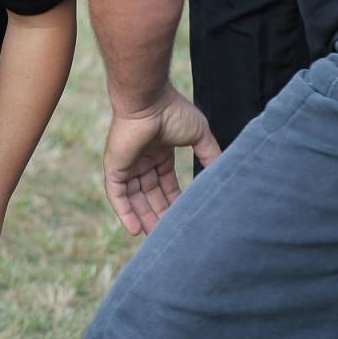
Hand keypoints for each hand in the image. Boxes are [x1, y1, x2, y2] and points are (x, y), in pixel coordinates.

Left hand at [102, 85, 220, 235]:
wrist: (149, 100)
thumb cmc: (173, 112)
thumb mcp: (199, 136)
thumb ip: (210, 154)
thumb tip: (223, 172)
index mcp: (159, 151)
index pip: (165, 183)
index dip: (173, 200)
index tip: (183, 218)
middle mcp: (141, 159)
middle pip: (150, 194)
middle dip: (159, 214)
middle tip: (170, 235)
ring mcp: (126, 163)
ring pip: (134, 198)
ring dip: (143, 218)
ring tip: (155, 238)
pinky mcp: (114, 167)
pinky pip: (117, 195)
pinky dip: (125, 212)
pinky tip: (134, 230)